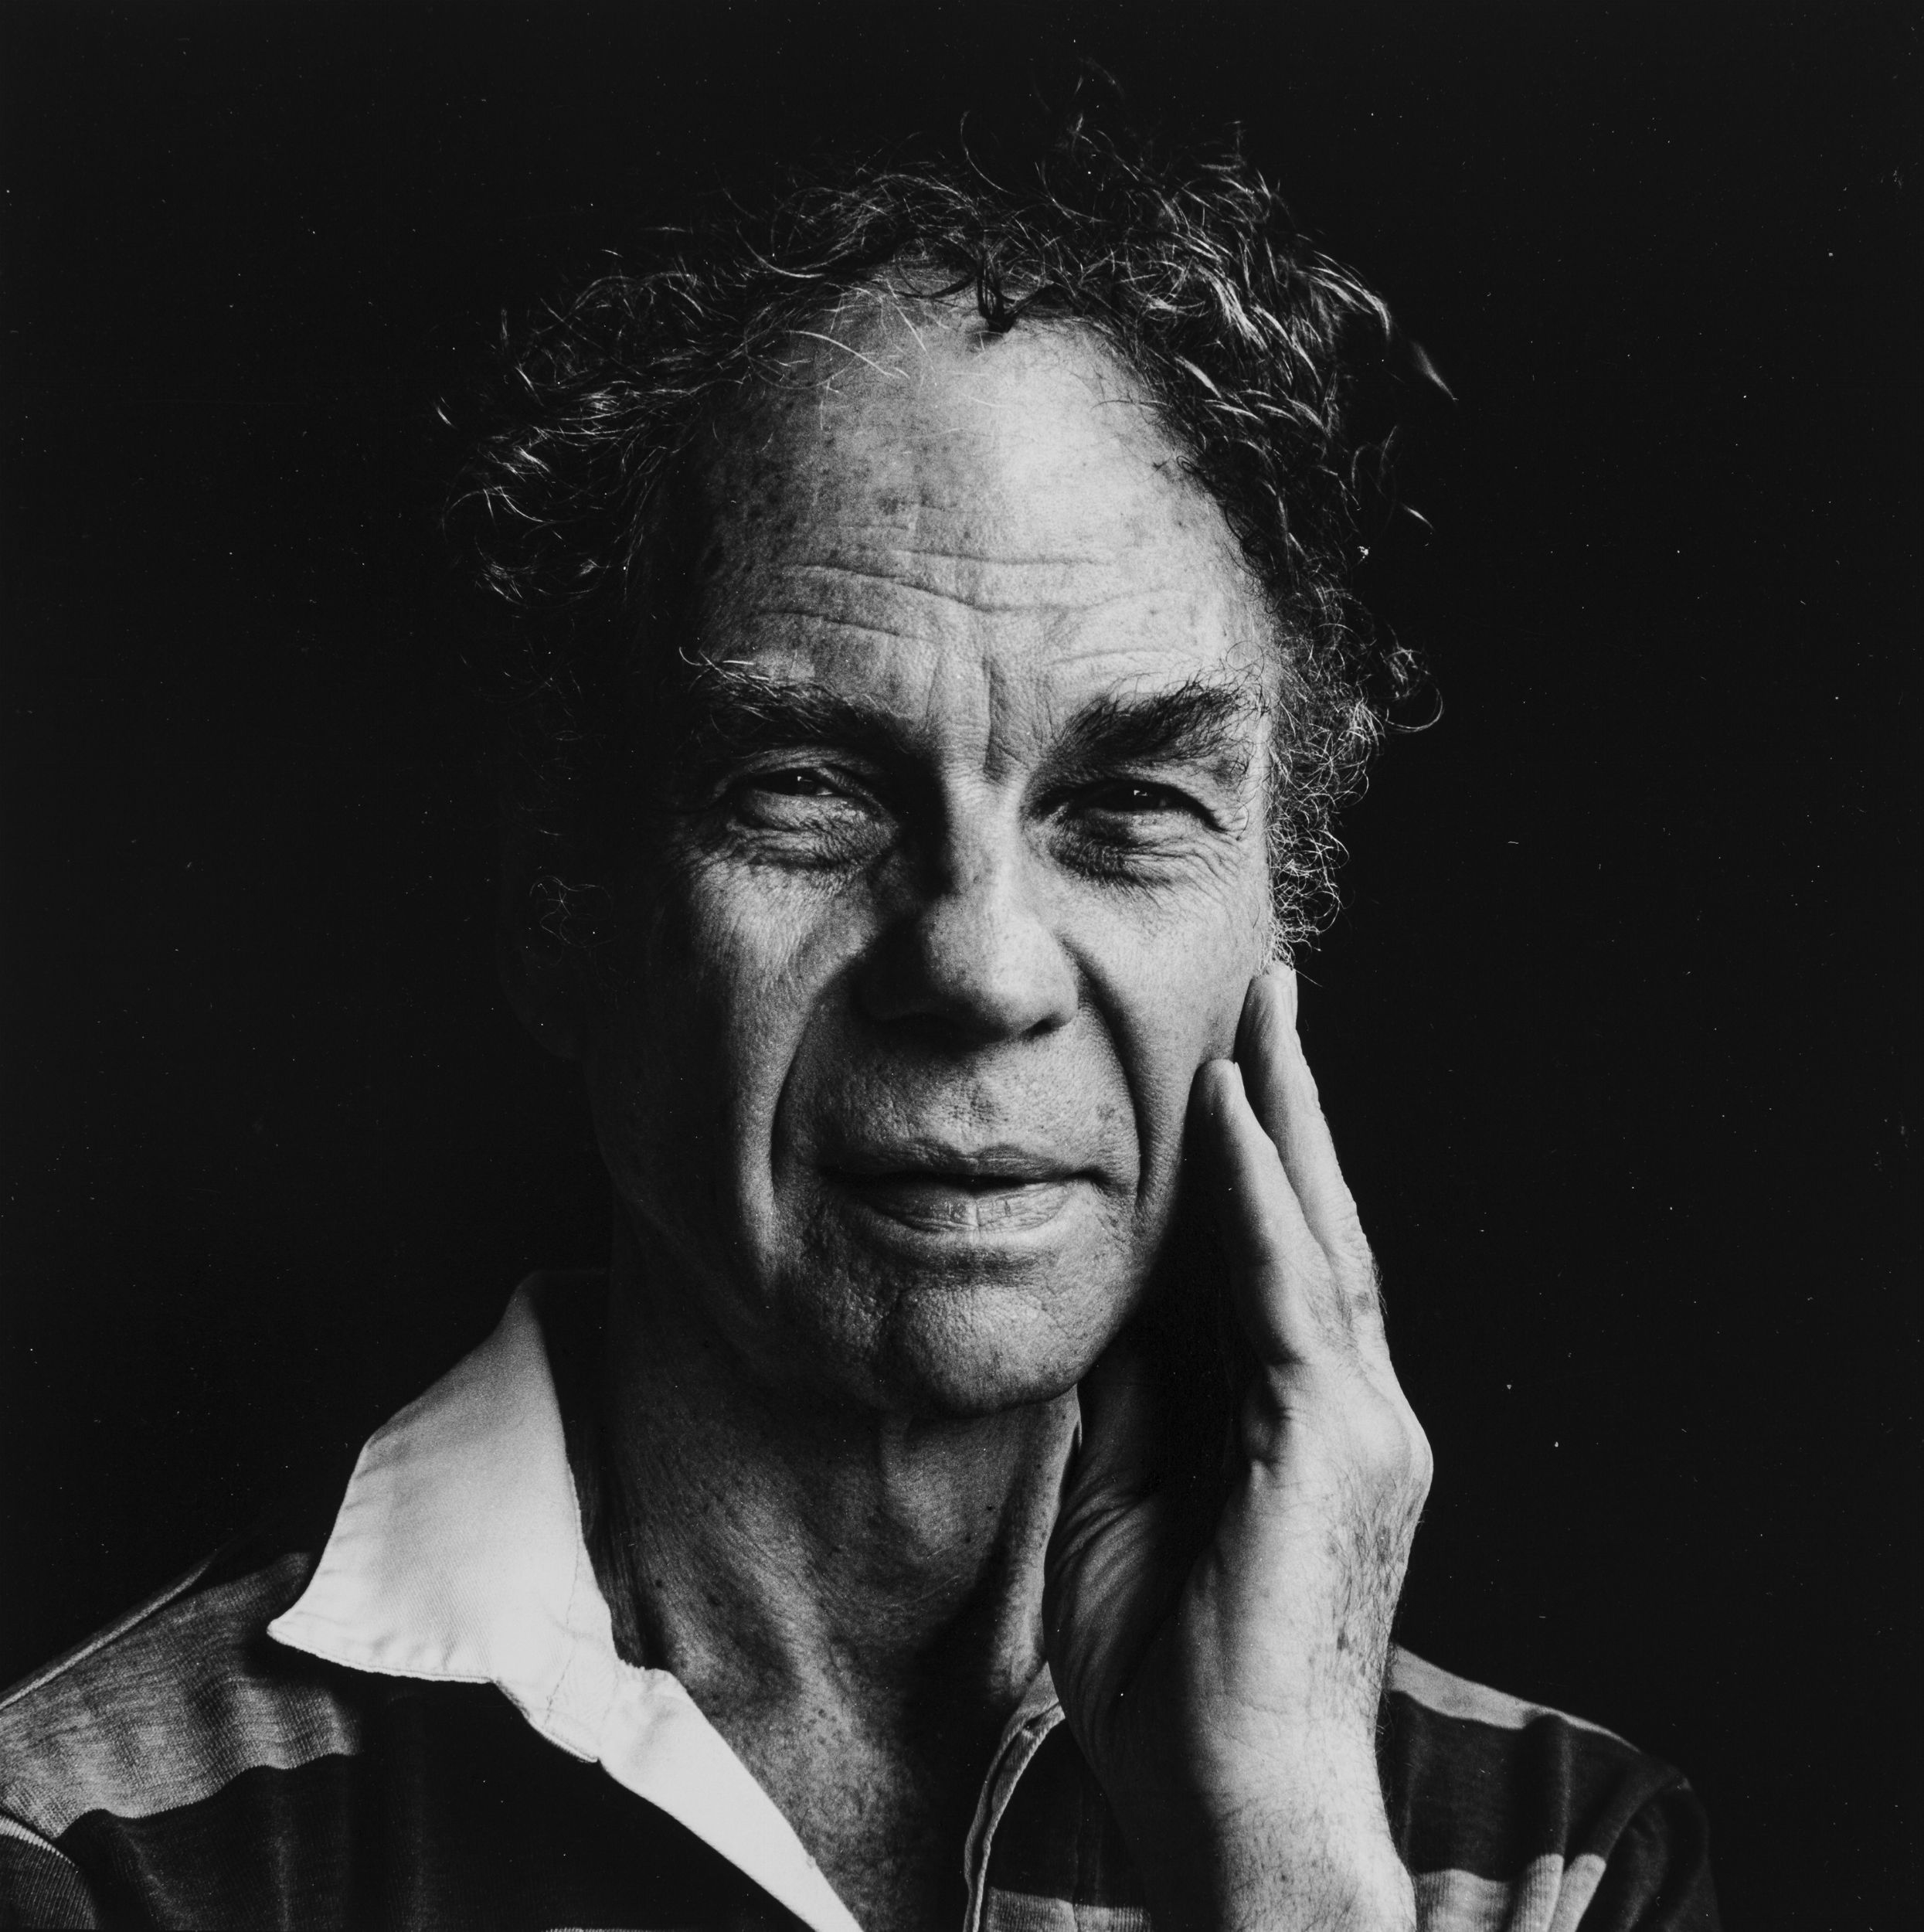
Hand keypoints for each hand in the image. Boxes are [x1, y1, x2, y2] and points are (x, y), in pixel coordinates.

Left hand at [1045, 963, 1431, 1930]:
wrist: (1229, 1805)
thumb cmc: (1172, 1673)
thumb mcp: (1119, 1501)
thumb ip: (1128, 1398)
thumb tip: (1103, 1305)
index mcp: (1297, 1422)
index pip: (1269, 1264)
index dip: (1245, 1162)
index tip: (1213, 1068)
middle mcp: (1348, 1404)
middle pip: (1314, 1223)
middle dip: (1288, 1104)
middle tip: (1266, 994)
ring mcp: (1357, 1421)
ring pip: (1317, 1234)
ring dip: (1283, 1115)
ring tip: (1257, 1014)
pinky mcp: (1335, 1441)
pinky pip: (1288, 1291)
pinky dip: (1261, 1197)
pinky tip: (1237, 1113)